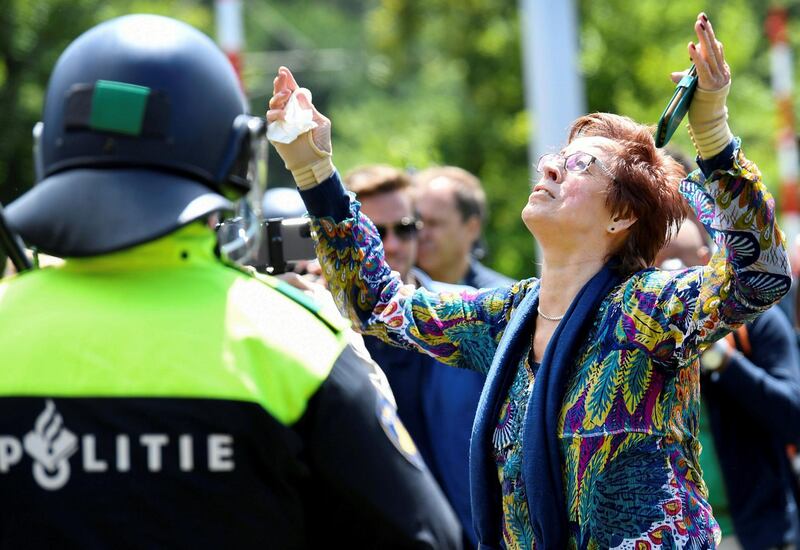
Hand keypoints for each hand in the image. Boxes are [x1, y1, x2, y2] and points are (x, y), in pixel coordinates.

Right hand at [266, 67, 333, 188]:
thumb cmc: (320, 142)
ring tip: (285, 97)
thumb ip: (309, 108)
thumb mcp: (320, 122)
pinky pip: (271, 120)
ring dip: (277, 98)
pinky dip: (276, 114)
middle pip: (280, 95)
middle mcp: (289, 113)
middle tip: (281, 77)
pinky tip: (284, 115)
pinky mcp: (275, 133)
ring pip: (273, 105)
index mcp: (300, 109)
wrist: (315, 161)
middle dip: (279, 85)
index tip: (283, 70)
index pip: (292, 92)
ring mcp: (281, 122)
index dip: (287, 81)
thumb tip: (298, 93)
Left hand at [670, 13, 732, 158]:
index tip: (703, 22)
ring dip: (704, 37)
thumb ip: (687, 78)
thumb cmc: (700, 106)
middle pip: (714, 47)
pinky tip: (691, 45)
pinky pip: (702, 67)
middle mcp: (721, 71)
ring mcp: (717, 77)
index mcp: (721, 70)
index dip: (708, 36)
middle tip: (701, 16)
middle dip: (707, 31)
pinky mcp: (710, 84)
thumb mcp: (694, 88)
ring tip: (699, 23)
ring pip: (710, 53)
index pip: (715, 49)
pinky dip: (696, 56)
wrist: (709, 123)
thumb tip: (673, 75)